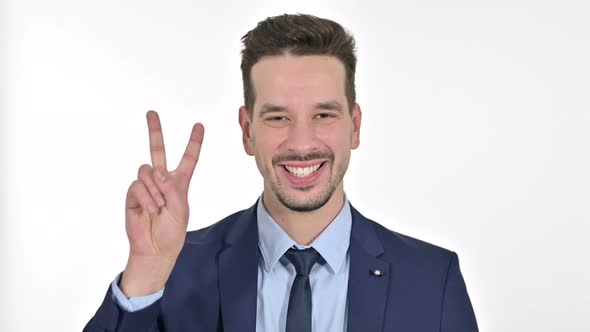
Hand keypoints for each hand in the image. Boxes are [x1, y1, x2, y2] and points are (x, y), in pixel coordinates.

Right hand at [120, 110, 203, 296]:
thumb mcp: (181, 209)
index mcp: (179, 183)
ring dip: (156, 190)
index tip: (199, 125)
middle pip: (158, 150)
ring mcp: (146, 186)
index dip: (193, 143)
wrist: (155, 248)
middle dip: (155, 131)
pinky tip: (150, 209)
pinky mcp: (133, 194)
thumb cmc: (172, 231)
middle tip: (151, 113)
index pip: (188, 159)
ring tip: (158, 207)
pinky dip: (146, 197)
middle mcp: (162, 180)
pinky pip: (138, 185)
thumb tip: (157, 172)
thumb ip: (172, 188)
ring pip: (148, 171)